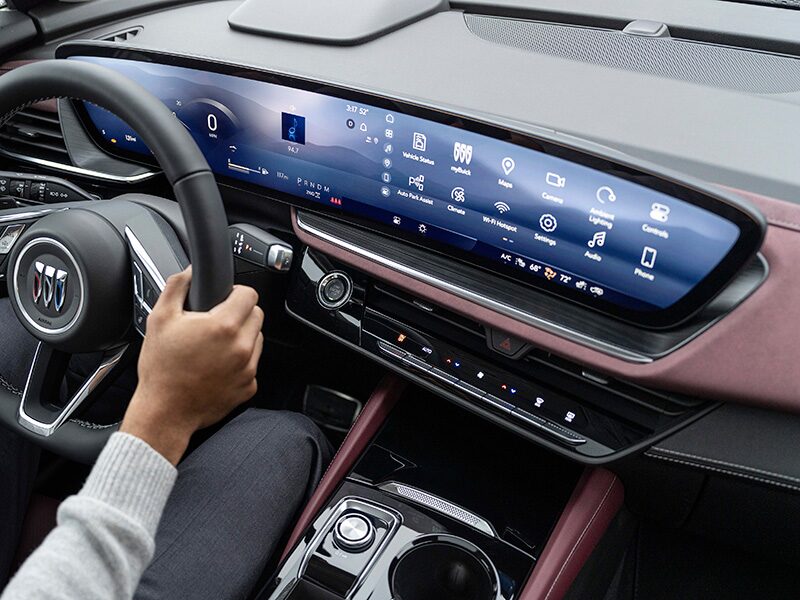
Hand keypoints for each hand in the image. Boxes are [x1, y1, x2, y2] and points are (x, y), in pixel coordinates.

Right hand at [120, 268, 263, 463]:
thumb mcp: (160, 319)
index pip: (249, 294)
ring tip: (216, 344)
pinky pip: (252, 364)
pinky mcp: (249, 386)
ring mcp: (248, 369)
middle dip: (240, 313)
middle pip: (257, 315)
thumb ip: (177, 286)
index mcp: (224, 326)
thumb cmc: (161, 368)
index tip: (225, 298)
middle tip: (216, 321)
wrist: (165, 412)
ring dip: (242, 336)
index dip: (236, 292)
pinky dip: (240, 361)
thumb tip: (190, 271)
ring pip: (257, 338)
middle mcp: (242, 347)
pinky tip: (218, 365)